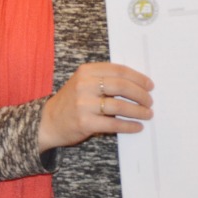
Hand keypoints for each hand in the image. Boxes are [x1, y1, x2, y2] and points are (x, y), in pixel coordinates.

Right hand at [37, 63, 153, 150]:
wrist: (48, 122)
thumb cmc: (71, 102)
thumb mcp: (83, 83)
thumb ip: (104, 79)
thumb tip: (137, 84)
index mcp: (86, 71)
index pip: (119, 70)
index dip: (138, 78)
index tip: (150, 85)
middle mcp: (84, 85)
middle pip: (121, 86)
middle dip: (140, 94)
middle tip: (150, 101)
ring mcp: (84, 104)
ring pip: (120, 105)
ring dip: (138, 111)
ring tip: (147, 114)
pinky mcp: (85, 122)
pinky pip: (113, 123)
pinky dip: (129, 125)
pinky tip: (137, 127)